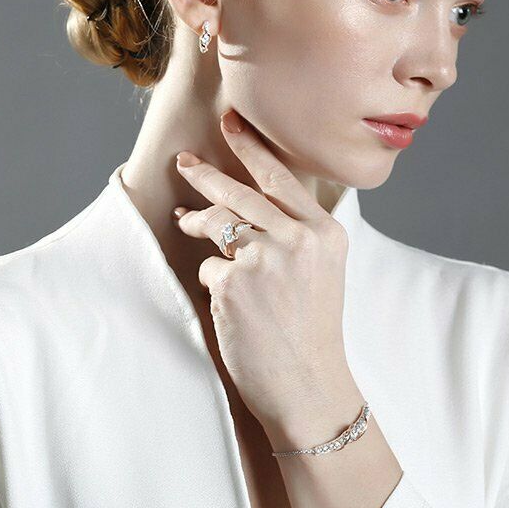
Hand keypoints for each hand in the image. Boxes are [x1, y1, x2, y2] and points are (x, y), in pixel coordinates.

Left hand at [172, 108, 352, 427]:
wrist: (309, 384)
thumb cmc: (312, 329)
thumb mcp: (322, 271)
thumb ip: (296, 233)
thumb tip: (249, 206)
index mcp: (325, 232)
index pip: (282, 178)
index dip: (252, 148)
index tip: (231, 123)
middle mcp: (299, 238)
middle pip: (241, 192)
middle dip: (206, 175)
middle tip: (185, 161)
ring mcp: (266, 258)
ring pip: (218, 224)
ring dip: (196, 221)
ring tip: (183, 219)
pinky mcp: (235, 283)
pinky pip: (209, 266)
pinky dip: (213, 279)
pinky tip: (228, 299)